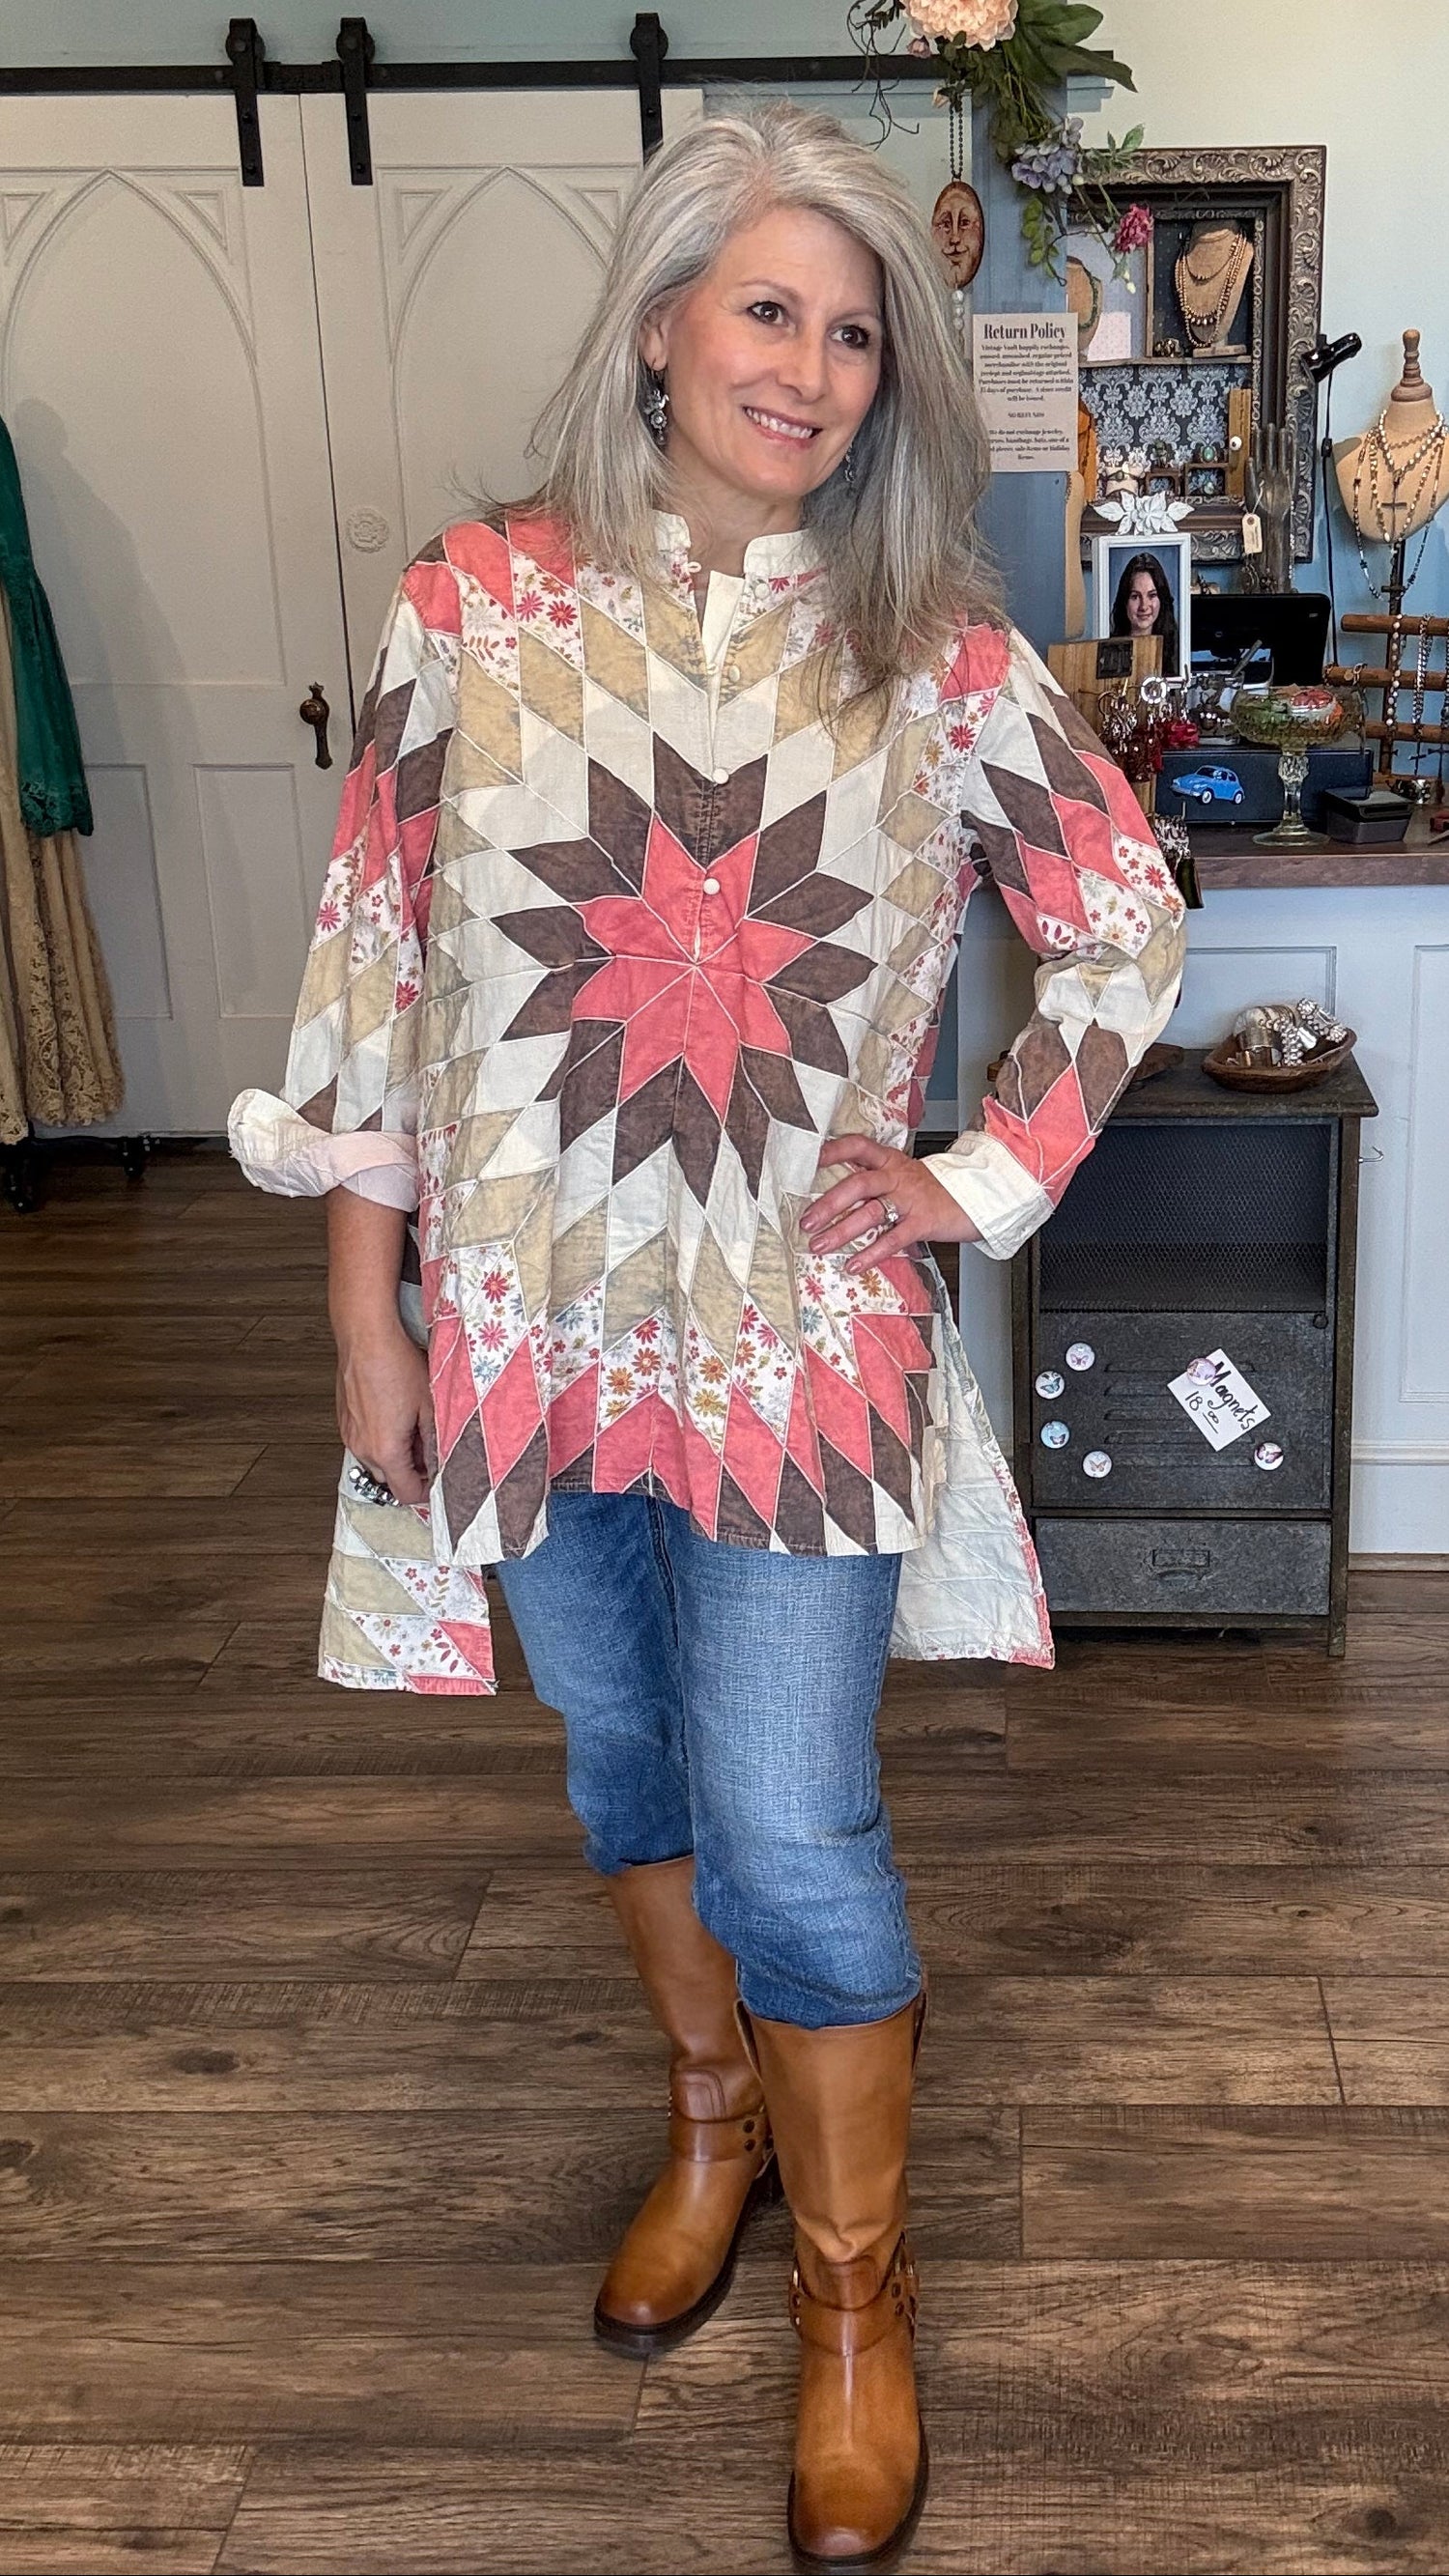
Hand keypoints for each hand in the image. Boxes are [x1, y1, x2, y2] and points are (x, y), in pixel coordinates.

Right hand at [335, 1326, 435, 1505]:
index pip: (406, 1492)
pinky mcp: (344, 1420)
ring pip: (375, 1461)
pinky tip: (393, 1415)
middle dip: (410, 1471)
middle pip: (389, 1480)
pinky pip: (364, 1442)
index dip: (425, 1490)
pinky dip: (379, 1439)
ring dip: (394, 1455)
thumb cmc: (397, 1365)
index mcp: (386, 1450)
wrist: (366, 1338)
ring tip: (411, 1428)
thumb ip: (435, 1440)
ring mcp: (350, 1434)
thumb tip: (439, 1459)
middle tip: (428, 1450)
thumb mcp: (429, 1405)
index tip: (436, 1479)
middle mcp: (362, 1448)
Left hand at [800, 1135, 978, 1274]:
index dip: (833, 1151)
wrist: (975, 1198)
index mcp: (890, 1161)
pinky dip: (871, 1253)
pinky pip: (893, 1239)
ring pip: (871, 1213)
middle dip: (829, 1204)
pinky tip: (853, 1264)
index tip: (809, 1160)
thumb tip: (831, 1195)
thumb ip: (873, 1179)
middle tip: (806, 1222)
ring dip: (842, 1231)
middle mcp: (897, 1176)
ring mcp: (910, 1199)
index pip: (858, 1146)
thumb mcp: (903, 1175)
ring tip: (819, 1246)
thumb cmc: (931, 1190)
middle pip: (859, 1184)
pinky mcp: (923, 1222)